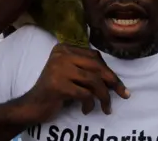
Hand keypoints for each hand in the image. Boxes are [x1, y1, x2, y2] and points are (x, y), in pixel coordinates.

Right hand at [13, 44, 128, 123]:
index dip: (108, 71)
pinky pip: (85, 94)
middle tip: (123, 95)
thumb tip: (114, 78)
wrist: (33, 105)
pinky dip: (90, 104)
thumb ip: (86, 69)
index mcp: (64, 48)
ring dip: (104, 96)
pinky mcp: (58, 85)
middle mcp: (60, 55)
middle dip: (113, 82)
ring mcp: (58, 69)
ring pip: (93, 81)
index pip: (94, 56)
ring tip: (106, 108)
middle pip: (96, 66)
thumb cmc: (55, 91)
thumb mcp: (70, 74)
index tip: (118, 85)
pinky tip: (86, 110)